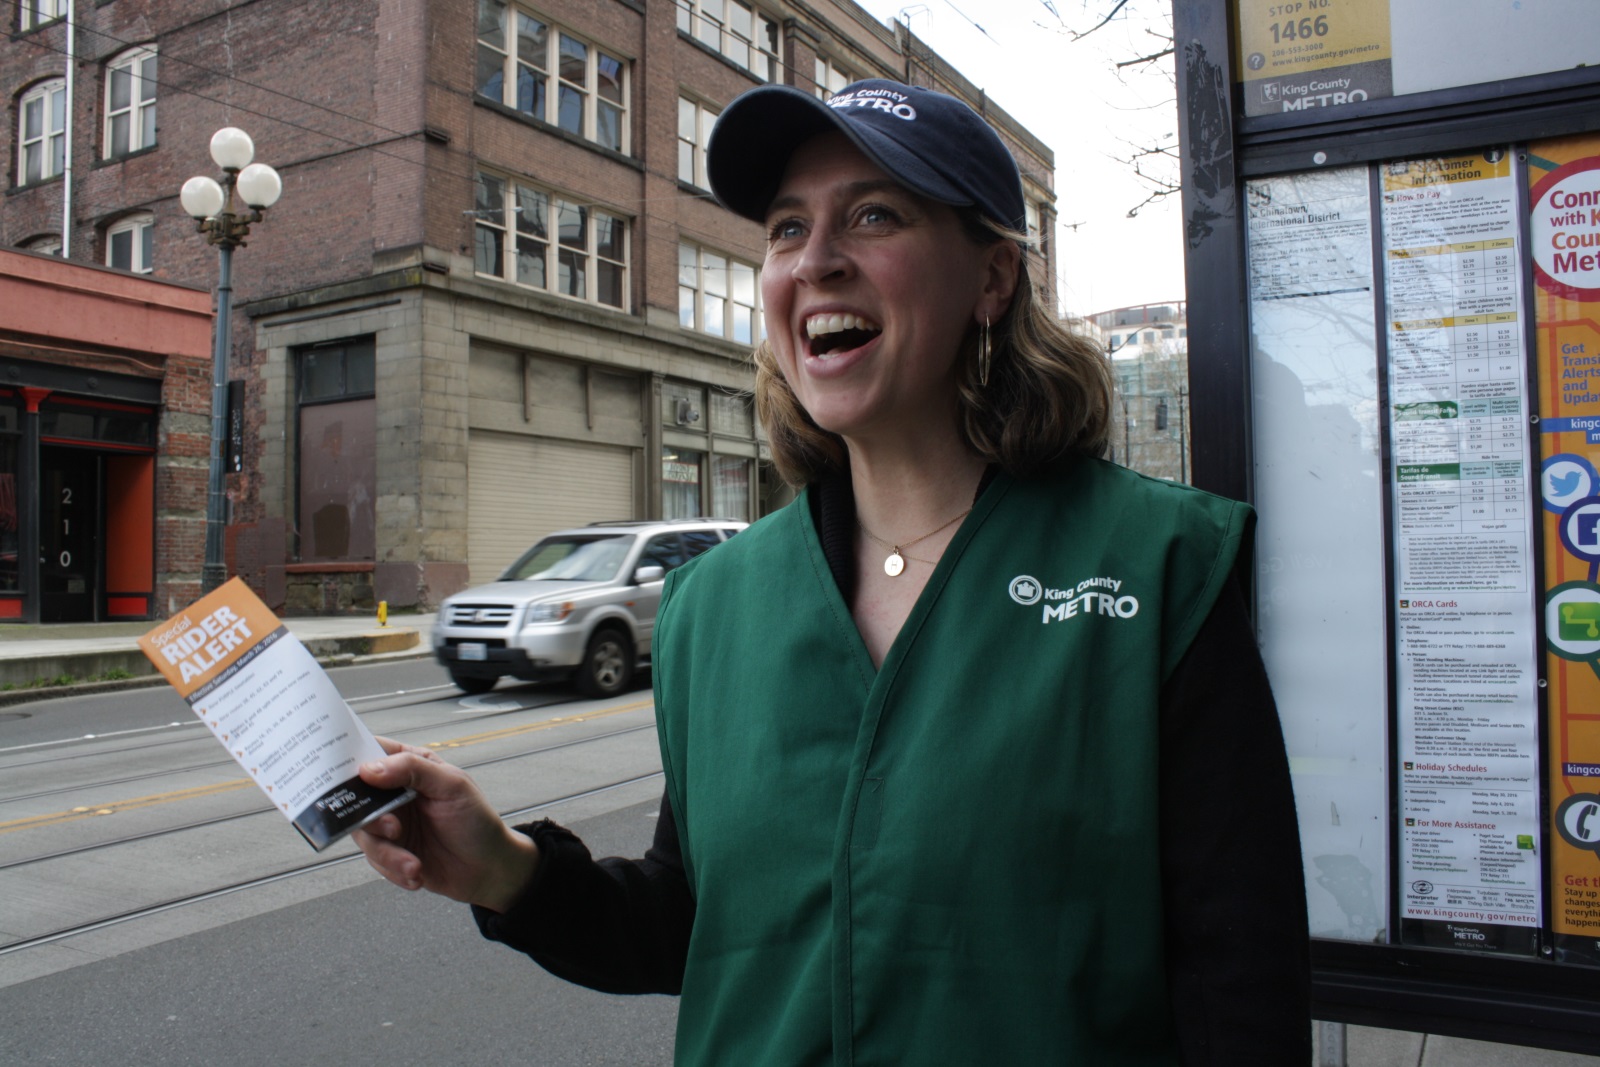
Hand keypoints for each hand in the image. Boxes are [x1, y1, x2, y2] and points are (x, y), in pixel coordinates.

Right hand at [352, 737, 538, 911]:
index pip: (371, 752)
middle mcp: (395, 794)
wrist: (489, 870)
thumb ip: (413, 770)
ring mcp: (391, 824)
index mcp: (410, 766)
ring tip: (413, 863)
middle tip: (393, 829)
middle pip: (356, 798)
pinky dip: (394, 870)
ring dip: (387, 853)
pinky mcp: (391, 853)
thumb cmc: (477, 821)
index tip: (347, 775)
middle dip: (371, 819)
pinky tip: (416, 873)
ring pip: (364, 835)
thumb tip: (369, 768)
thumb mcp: (452, 786)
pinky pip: (376, 861)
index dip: (351, 759)